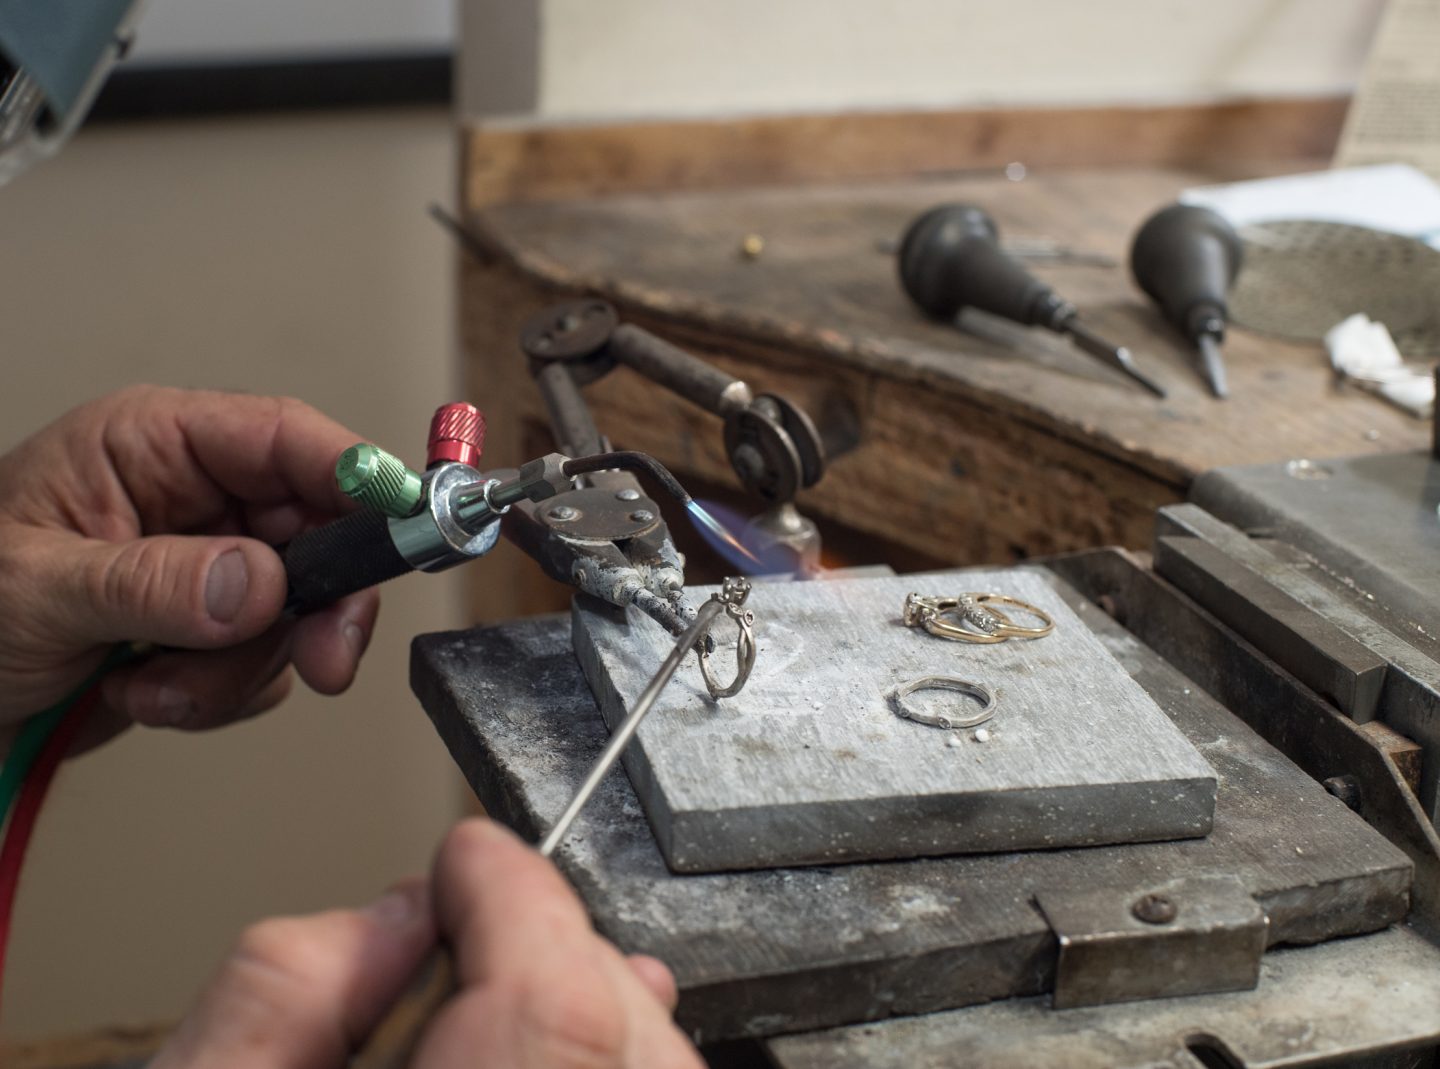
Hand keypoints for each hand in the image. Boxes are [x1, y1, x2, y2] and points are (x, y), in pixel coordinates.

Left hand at [0, 385, 378, 741]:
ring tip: (152, 686)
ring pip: (300, 610)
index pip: (283, 438)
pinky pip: (269, 661)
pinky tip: (145, 695)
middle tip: (325, 657)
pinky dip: (221, 695)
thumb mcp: (36, 591)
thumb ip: (151, 583)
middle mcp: (194, 498)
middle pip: (319, 529)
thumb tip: (259, 582)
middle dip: (319, 605)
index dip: (355, 474)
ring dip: (239, 667)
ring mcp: (209, 565)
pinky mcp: (213, 627)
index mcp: (152, 445)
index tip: (404, 518)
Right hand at [152, 819, 703, 1068]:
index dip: (507, 886)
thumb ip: (287, 983)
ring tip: (518, 989)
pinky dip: (618, 1054)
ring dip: (595, 1004)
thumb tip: (395, 909)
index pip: (550, 983)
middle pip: (615, 1015)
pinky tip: (570, 1048)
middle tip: (481, 917)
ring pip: (655, 1058)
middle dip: (554, 942)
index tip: (466, 856)